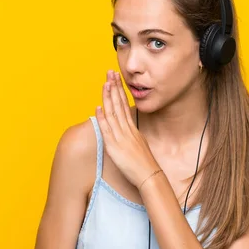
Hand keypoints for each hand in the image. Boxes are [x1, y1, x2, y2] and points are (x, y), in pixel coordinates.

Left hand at [95, 70, 160, 190]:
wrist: (150, 176)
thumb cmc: (145, 165)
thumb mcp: (140, 146)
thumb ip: (133, 137)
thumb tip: (128, 132)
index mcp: (132, 129)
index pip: (125, 105)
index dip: (119, 92)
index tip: (116, 79)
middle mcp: (127, 130)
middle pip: (119, 104)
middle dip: (114, 87)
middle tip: (111, 72)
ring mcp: (121, 137)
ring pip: (113, 113)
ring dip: (108, 97)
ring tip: (105, 83)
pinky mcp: (115, 146)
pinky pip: (108, 129)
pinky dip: (102, 118)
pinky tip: (98, 107)